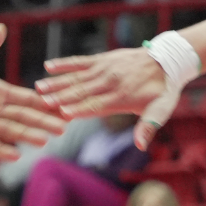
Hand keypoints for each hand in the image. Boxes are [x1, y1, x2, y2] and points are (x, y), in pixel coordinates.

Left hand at [0, 25, 65, 160]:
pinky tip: (15, 154)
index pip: (25, 97)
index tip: (63, 105)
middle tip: (63, 126)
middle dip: (42, 121)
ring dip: (26, 135)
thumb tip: (2, 29)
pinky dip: (1, 150)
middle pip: (23, 116)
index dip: (43, 102)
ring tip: (43, 140)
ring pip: (10, 132)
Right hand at [36, 47, 175, 148]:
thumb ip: (148, 126)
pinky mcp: (102, 59)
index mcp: (122, 96)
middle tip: (41, 103)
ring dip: (57, 83)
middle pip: (82, 91)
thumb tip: (140, 145)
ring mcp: (105, 68)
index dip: (79, 109)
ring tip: (38, 87)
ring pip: (77, 77)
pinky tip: (48, 66)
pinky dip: (64, 64)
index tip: (62, 114)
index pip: (97, 105)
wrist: (167, 60)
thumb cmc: (162, 91)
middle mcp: (111, 81)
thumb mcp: (160, 110)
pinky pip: (80, 61)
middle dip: (61, 97)